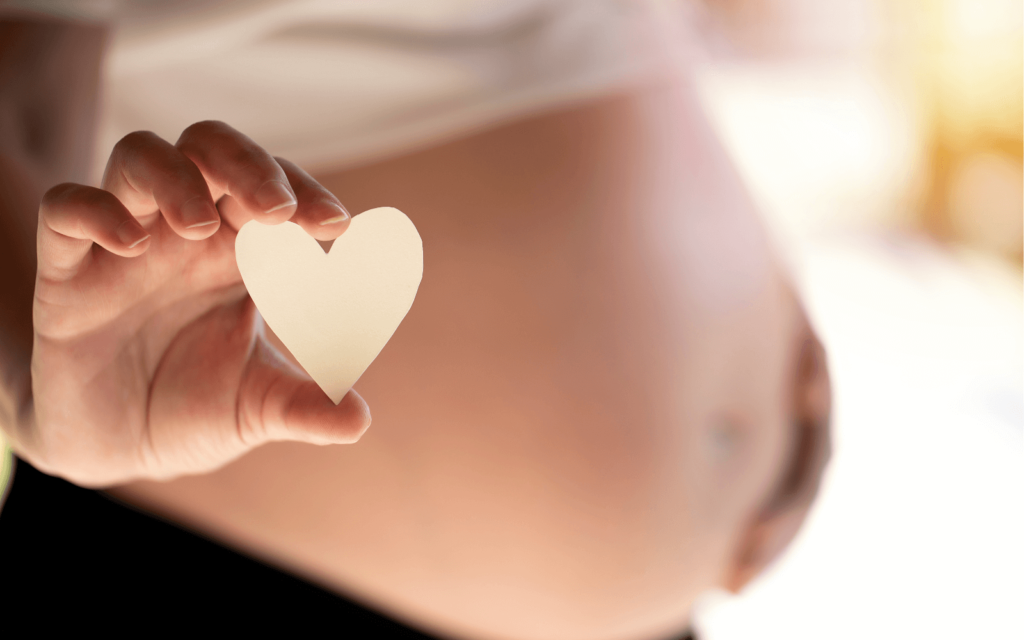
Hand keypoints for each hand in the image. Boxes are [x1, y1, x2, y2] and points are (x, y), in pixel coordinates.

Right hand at [24, 121, 369, 486]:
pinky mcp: (67, 273)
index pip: (274, 189)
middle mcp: (184, 234)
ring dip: (176, 176)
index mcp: (240, 252)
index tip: (338, 225)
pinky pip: (64, 209)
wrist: (119, 449)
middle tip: (279, 209)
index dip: (305, 193)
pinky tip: (131, 243)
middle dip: (248, 165)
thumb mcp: (257, 410)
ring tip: (201, 225)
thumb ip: (307, 407)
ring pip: (140, 157)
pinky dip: (95, 211)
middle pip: (210, 149)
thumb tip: (360, 421)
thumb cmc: (196, 410)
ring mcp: (124, 245)